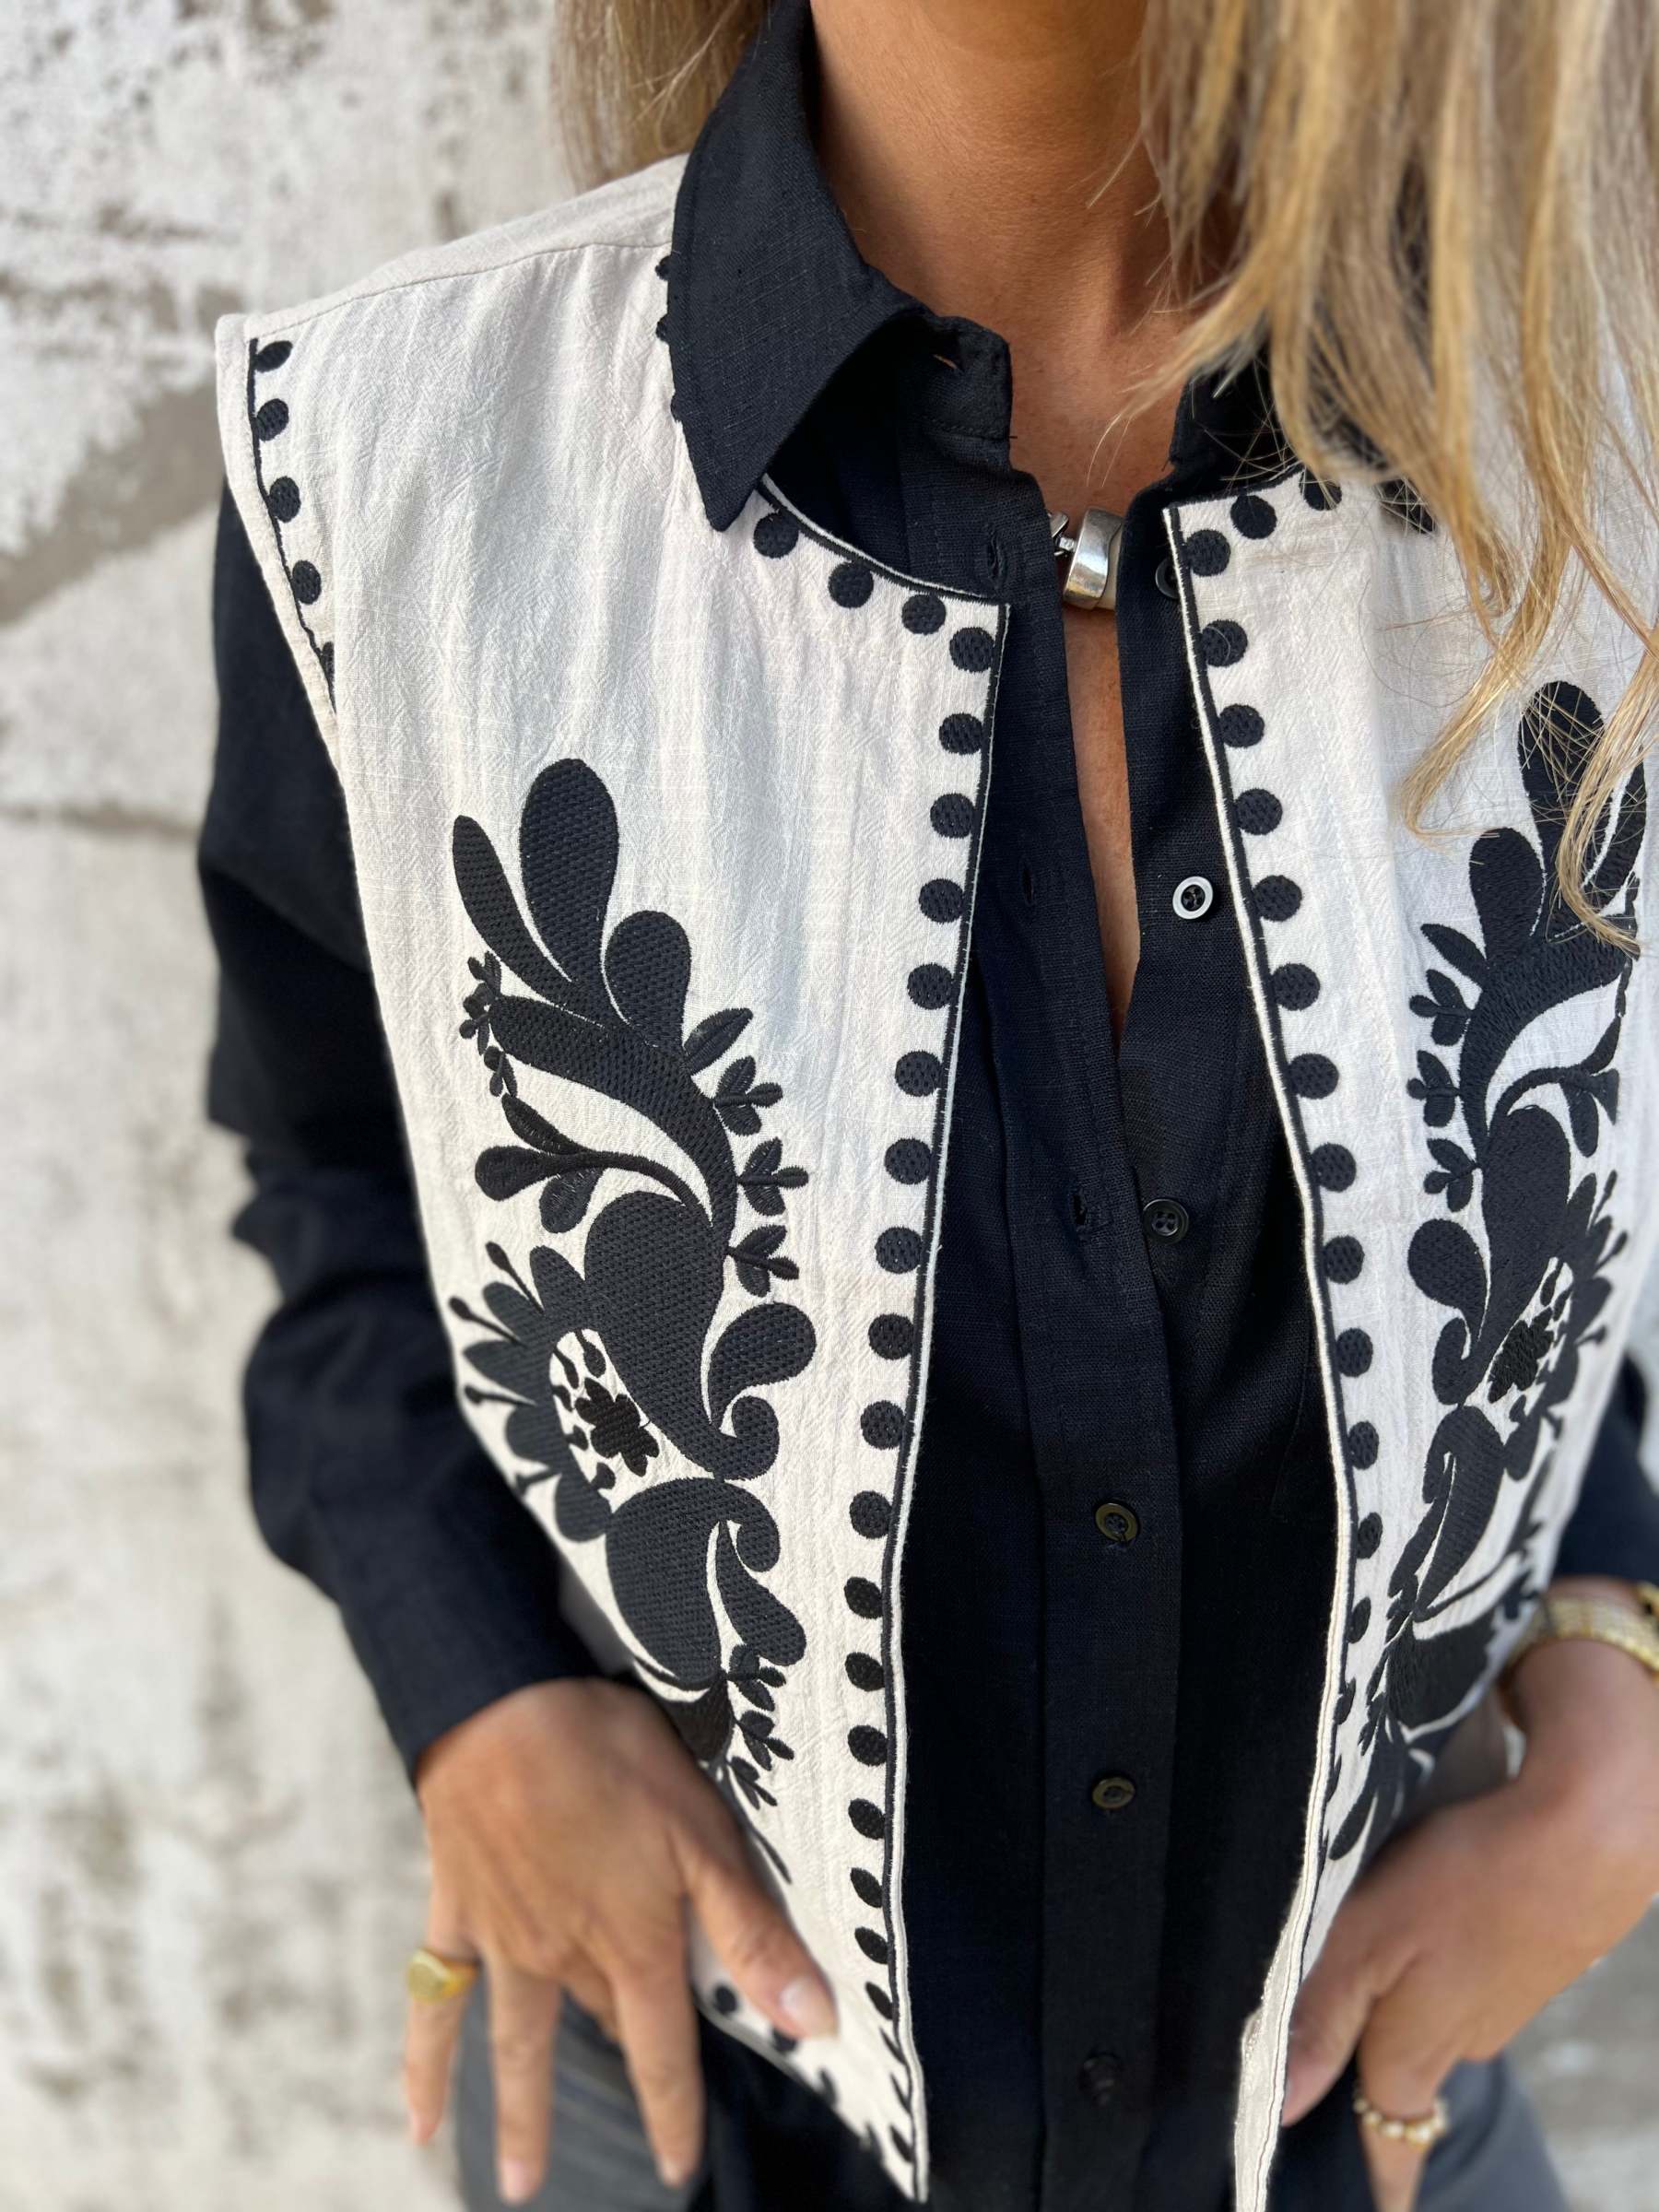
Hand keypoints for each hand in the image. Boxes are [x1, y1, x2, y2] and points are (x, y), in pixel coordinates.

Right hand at [403, 1678, 834, 2202]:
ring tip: (518, 2186)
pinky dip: (424, 2064)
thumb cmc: (612, 1757)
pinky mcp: (456, 1911)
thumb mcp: (704, 1834)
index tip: (682, 2170)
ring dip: (521, 2113)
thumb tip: (813, 2020)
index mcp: (634, 1944)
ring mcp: (505, 1941)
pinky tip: (419, 2119)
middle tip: (630, 2128)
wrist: (502, 1708)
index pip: (663, 2052)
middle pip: (602, 2026)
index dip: (675, 2113)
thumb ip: (752, 1934)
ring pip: (519, 2040)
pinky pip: (435, 2001)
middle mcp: (567, 1958)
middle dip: (622, 2071)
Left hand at [1282, 1594, 1658, 2211]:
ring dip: (1402, 2001)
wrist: (1588, 1834)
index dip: (1374, 2177)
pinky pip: (1465, 1976)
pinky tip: (1429, 1915)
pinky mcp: (1528, 1960)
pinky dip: (1440, 1960)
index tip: (1363, 2207)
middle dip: (1366, 2073)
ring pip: (1434, 2018)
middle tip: (1321, 2061)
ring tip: (1364, 1958)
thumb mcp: (1366, 1942)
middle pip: (1402, 2076)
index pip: (1389, 2139)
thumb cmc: (1467, 1881)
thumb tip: (1280, 2109)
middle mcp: (1464, 2041)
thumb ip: (1321, 2020)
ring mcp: (1503, 2000)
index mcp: (1415, 2050)